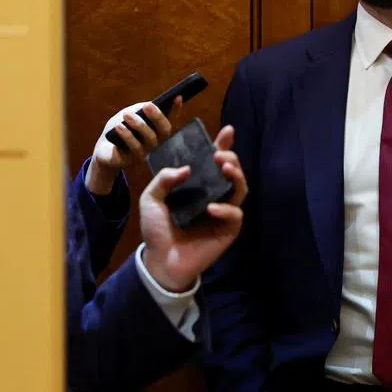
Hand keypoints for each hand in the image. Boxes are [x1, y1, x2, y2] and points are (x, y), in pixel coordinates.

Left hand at [85, 96, 181, 194]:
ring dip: (139, 125)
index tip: (178, 97)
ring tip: (127, 115)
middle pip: (165, 131)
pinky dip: (127, 136)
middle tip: (147, 106)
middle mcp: (155, 142)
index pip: (170, 119)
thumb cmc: (120, 129)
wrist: (102, 148)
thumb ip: (139, 109)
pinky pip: (134, 149)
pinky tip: (119, 127)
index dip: (176, 110)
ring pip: (150, 140)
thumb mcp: (128, 115)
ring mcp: (145, 152)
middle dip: (158, 117)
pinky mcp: (131, 160)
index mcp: (156, 130)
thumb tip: (150, 106)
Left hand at [139, 126, 247, 291]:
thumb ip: (163, 179)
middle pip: (232, 171)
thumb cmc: (157, 229)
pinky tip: (212, 208)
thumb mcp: (150, 198)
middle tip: (220, 155)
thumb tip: (186, 168)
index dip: (222, 145)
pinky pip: (235, 215)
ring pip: (240, 189)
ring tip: (225, 169)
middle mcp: (213, 195)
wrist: (160, 260)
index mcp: (197, 185)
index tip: (227, 131)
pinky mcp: (228, 230)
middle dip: (230, 158)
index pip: (213, 161)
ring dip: (236, 175)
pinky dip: (226, 209)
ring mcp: (223, 212)